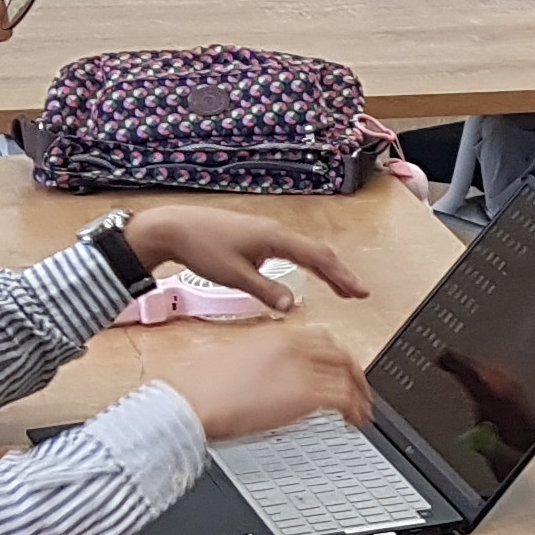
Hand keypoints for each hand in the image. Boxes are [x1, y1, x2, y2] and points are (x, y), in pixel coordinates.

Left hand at [120, 206, 365, 310]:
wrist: (174, 228)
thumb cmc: (201, 246)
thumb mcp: (235, 276)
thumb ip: (266, 291)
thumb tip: (291, 306)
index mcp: (276, 238)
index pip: (320, 259)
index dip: (343, 277)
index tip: (360, 291)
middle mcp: (276, 231)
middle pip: (318, 252)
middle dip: (339, 274)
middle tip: (356, 293)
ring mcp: (267, 231)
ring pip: (305, 249)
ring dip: (324, 268)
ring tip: (337, 286)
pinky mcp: (257, 234)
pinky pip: (291, 248)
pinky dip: (306, 262)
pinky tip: (305, 271)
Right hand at [158, 325, 370, 441]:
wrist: (189, 402)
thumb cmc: (199, 388)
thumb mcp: (234, 361)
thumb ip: (262, 363)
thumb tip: (273, 378)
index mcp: (274, 336)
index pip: (321, 339)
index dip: (337, 356)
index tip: (341, 369)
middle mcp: (292, 347)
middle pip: (340, 354)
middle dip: (353, 373)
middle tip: (359, 390)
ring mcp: (300, 369)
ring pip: (346, 377)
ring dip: (359, 395)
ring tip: (361, 411)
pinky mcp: (304, 394)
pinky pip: (342, 400)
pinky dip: (354, 411)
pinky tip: (353, 421)